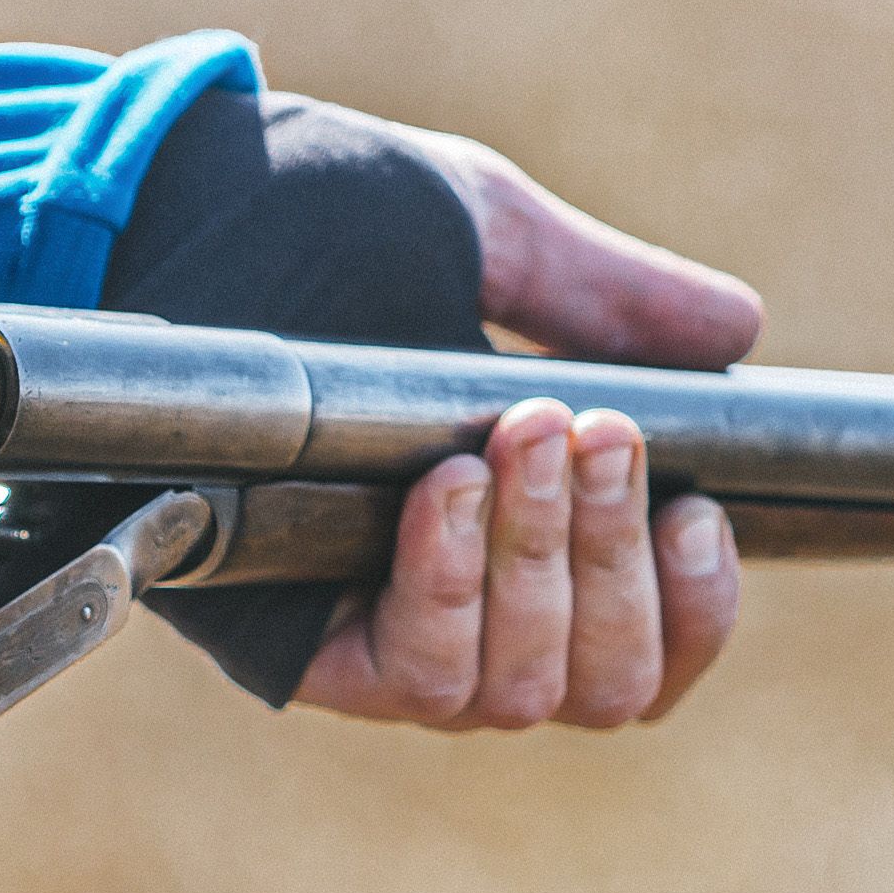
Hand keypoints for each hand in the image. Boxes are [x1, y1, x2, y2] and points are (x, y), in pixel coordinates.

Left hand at [294, 134, 761, 729]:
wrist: (156, 202)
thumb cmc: (302, 212)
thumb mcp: (476, 234)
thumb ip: (603, 296)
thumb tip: (737, 331)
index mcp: (523, 538)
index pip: (649, 646)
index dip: (696, 606)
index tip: (697, 508)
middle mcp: (459, 612)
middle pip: (598, 681)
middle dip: (617, 557)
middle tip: (596, 433)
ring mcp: (376, 632)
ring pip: (516, 690)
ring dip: (543, 562)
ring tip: (524, 436)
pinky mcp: (292, 645)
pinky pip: (410, 674)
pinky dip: (447, 585)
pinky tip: (443, 486)